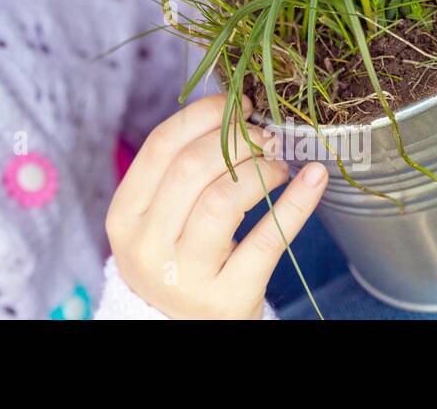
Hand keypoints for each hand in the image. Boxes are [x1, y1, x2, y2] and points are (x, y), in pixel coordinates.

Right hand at [105, 92, 327, 318]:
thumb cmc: (177, 261)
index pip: (160, 147)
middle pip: (191, 168)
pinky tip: (312, 178)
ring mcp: (185, 276)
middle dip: (235, 138)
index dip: (201, 115)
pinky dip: (296, 204)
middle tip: (264, 133)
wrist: (181, 331)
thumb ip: (179, 173)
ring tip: (278, 162)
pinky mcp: (227, 299)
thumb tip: (233, 111)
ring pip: (223, 200)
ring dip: (260, 168)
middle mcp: (147, 247)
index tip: (236, 104)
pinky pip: (267, 240)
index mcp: (124, 217)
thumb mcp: (158, 220)